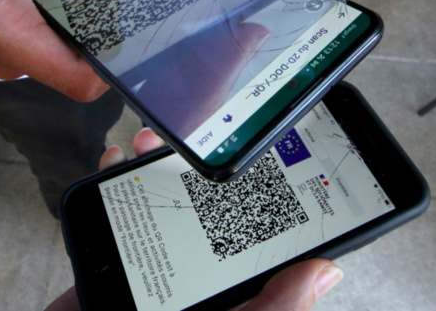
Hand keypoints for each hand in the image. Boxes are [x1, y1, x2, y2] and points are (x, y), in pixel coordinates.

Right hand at [45, 128, 342, 310]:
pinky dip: (112, 184)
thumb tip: (325, 272)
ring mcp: (149, 262)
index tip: (265, 159)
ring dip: (154, 165)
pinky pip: (114, 215)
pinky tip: (114, 161)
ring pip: (157, 202)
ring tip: (152, 142)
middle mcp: (190, 269)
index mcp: (225, 286)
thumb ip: (273, 308)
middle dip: (198, 169)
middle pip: (201, 208)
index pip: (253, 237)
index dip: (263, 197)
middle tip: (195, 141)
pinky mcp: (109, 260)